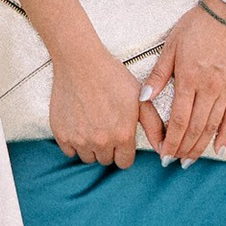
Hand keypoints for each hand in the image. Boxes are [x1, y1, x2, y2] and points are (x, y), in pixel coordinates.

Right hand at [46, 34, 145, 169]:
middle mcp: (101, 141)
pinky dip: (73, 142)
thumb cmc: (112, 77)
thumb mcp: (140, 99)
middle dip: (108, 148)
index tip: (119, 139)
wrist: (81, 62)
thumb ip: (154, 126)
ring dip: (90, 147)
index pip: (124, 162)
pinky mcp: (61, 134)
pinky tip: (78, 125)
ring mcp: (80, 138)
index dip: (124, 151)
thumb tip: (163, 149)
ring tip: (92, 125)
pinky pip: (69, 151)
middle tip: (105, 127)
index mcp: (122, 134)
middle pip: (106, 160)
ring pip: (87, 157)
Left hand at [139, 2, 225, 165]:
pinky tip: (219, 147)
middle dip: (184, 148)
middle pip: (196, 127)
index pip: (180, 119)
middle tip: (175, 161)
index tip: (164, 153)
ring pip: (213, 125)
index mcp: (189, 78)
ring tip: (191, 160)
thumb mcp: (171, 46)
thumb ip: (159, 75)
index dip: (171, 140)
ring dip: (201, 146)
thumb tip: (144, 98)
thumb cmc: (197, 26)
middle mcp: (209, 88)